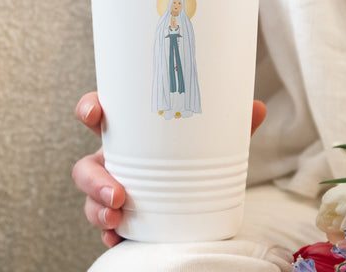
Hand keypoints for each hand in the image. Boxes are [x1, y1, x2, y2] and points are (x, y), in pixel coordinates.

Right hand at [72, 92, 266, 247]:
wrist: (195, 193)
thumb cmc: (192, 158)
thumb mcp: (209, 142)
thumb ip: (231, 125)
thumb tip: (258, 107)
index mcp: (131, 136)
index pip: (100, 116)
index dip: (90, 110)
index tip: (95, 114)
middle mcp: (117, 161)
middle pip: (86, 166)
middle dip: (93, 178)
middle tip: (117, 192)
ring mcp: (115, 188)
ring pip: (90, 198)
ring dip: (97, 209)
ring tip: (118, 219)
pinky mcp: (121, 215)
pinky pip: (105, 224)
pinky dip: (109, 232)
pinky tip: (119, 239)